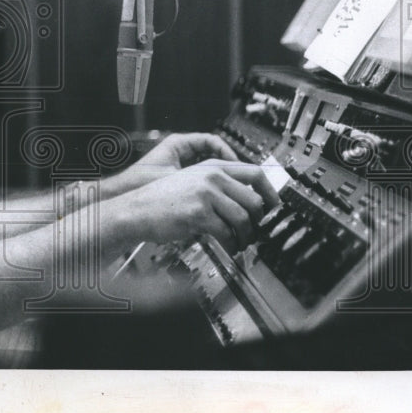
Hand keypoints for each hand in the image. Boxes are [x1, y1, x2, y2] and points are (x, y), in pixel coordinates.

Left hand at [111, 133, 238, 195]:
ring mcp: (180, 164)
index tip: (235, 166)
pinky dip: (209, 187)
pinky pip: (200, 179)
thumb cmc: (139, 181)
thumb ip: (194, 175)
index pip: (213, 141)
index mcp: (179, 143)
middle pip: (213, 155)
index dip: (227, 153)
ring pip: (208, 168)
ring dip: (219, 178)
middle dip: (227, 167)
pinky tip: (215, 199)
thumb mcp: (172, 175)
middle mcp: (181, 151)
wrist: (123, 195)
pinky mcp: (178, 177)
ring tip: (230, 190)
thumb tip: (218, 177)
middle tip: (238, 179)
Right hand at [123, 159, 280, 254]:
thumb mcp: (191, 181)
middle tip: (257, 232)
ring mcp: (205, 194)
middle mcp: (211, 177)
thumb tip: (246, 201)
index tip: (274, 206)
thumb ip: (217, 185)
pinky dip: (232, 243)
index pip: (255, 173)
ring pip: (244, 218)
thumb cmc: (161, 200)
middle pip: (254, 199)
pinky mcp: (199, 213)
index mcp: (212, 167)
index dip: (271, 192)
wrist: (136, 209)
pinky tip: (228, 246)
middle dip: (260, 221)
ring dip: (247, 235)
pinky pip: (227, 232)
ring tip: (242, 243)